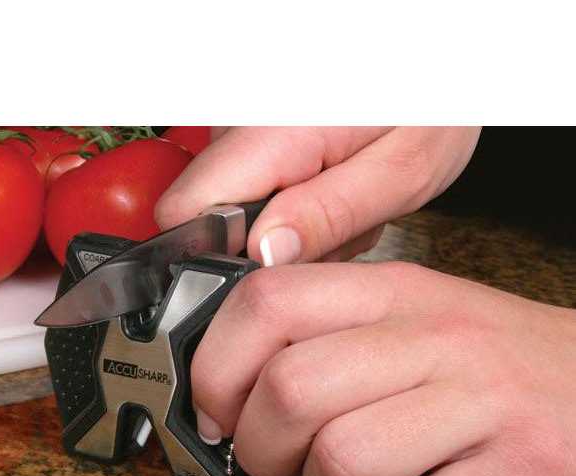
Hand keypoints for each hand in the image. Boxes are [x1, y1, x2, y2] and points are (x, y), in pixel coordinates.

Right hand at [155, 127, 480, 263]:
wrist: (431, 66)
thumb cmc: (429, 105)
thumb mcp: (399, 170)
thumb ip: (330, 214)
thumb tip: (264, 255)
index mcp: (272, 134)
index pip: (184, 212)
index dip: (213, 256)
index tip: (266, 270)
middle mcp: (245, 125)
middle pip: (205, 216)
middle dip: (263, 247)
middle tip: (330, 234)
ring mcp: (247, 128)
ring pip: (230, 208)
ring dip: (284, 229)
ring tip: (339, 209)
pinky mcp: (258, 136)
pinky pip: (251, 190)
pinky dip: (290, 208)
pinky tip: (329, 195)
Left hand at [190, 262, 575, 475]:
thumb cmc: (486, 364)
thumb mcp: (407, 320)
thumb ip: (326, 336)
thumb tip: (231, 382)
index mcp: (392, 291)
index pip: (267, 302)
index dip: (217, 367)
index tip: (216, 411)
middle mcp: (433, 335)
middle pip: (290, 389)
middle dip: (261, 446)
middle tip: (278, 460)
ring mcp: (482, 399)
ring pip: (341, 458)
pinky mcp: (523, 465)